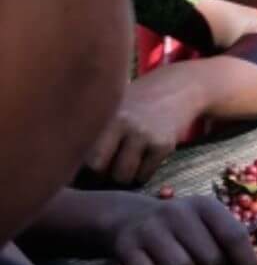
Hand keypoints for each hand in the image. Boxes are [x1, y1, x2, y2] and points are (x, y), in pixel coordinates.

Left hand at [85, 67, 206, 186]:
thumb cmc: (136, 102)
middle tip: (106, 168)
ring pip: (122, 175)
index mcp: (103, 114)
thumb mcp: (112, 106)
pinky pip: (145, 174)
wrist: (178, 88)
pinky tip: (144, 161)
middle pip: (98, 167)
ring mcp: (144, 134)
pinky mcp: (164, 144)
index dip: (78, 164)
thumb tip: (70, 163)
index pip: (78, 151)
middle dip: (100, 174)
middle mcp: (121, 123)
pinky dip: (143, 174)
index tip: (82, 167)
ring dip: (123, 177)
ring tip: (125, 166)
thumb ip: (94, 129)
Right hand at [102, 191, 256, 264]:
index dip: (246, 264)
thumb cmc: (182, 229)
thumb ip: (237, 247)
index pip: (234, 236)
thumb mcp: (210, 229)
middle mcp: (177, 213)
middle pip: (209, 258)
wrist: (128, 219)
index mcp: (205, 206)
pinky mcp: (126, 247)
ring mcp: (149, 229)